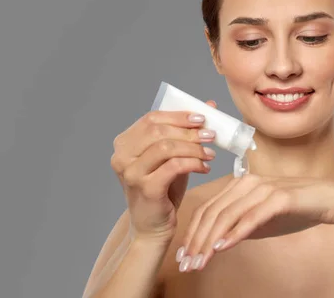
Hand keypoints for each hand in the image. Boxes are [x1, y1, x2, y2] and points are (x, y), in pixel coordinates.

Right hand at [110, 101, 217, 244]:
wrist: (152, 228)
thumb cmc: (162, 190)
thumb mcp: (172, 157)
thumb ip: (185, 131)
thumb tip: (210, 105)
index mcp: (124, 144)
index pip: (151, 118)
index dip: (178, 115)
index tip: (202, 118)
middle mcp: (122, 157)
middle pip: (158, 130)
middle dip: (189, 131)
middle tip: (211, 135)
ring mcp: (131, 173)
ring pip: (166, 147)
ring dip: (193, 147)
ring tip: (210, 153)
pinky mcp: (145, 189)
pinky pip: (173, 167)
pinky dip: (193, 163)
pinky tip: (205, 168)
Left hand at [175, 174, 333, 271]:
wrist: (329, 200)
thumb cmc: (297, 210)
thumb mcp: (262, 220)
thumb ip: (239, 226)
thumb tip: (216, 242)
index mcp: (240, 185)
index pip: (208, 210)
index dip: (192, 234)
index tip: (183, 257)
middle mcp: (247, 183)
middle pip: (212, 213)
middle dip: (196, 242)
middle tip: (187, 265)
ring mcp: (262, 189)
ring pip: (227, 216)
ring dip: (210, 242)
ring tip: (200, 262)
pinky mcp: (278, 198)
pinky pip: (251, 217)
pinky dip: (235, 234)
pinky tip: (222, 248)